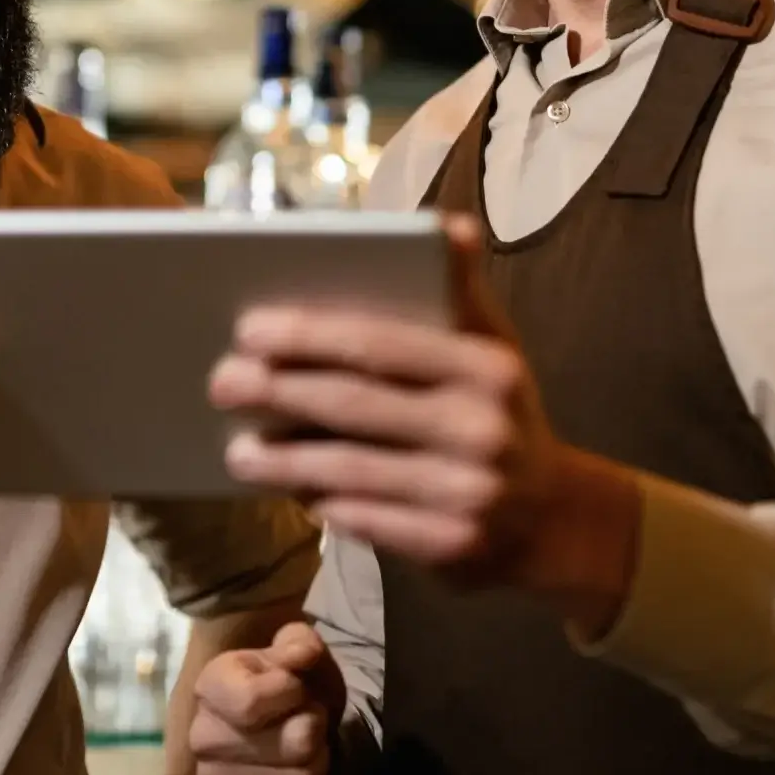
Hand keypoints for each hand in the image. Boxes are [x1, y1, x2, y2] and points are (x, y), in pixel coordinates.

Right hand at [188, 622, 343, 774]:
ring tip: (307, 757)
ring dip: (319, 769)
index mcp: (210, 686)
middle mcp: (200, 737)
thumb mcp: (298, 654)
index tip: (296, 690)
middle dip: (316, 733)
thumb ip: (300, 644)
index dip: (292, 694)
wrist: (280, 735)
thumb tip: (300, 654)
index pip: (252, 702)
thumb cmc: (289, 689)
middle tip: (308, 727)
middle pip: (293, 746)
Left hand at [211, 217, 639, 624]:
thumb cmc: (494, 413)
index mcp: (485, 366)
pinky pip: (366, 521)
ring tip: (237, 450)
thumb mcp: (491, 349)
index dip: (309, 336)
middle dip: (279, 392)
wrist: (551, 518)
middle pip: (355, 405)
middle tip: (222, 382)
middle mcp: (482, 428)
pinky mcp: (451, 546)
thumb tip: (448, 228)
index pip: (380, 344)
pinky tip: (289, 490)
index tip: (249, 329)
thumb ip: (459, 292)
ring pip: (351, 470)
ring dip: (284, 460)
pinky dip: (321, 503)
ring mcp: (469, 493)